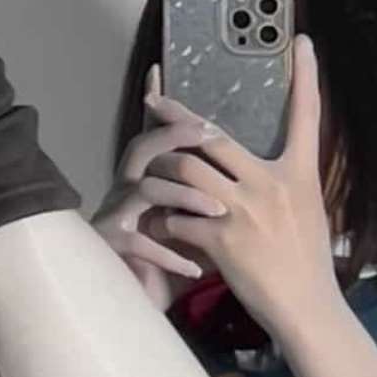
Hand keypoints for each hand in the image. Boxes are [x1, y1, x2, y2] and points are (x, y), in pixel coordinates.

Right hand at [90, 77, 228, 311]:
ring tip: (218, 210)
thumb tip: (262, 168)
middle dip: (175, 137)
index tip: (161, 70)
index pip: (157, 133)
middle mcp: (129, 189)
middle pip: (143, 148)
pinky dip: (170, 254)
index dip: (163, 107)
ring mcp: (119, 216)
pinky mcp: (114, 247)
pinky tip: (196, 267)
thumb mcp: (204, 222)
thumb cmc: (178, 261)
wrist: (149, 306)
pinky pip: (140, 242)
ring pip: (146, 189)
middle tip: (210, 134)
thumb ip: (218, 193)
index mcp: (151, 177)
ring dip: (185, 197)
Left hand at [143, 34, 341, 338]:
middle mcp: (272, 184)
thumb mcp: (308, 209)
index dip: (307, 78)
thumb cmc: (307, 259)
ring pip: (186, 171)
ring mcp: (245, 210)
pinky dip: (166, 219)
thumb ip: (286, 179)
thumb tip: (269, 157)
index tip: (302, 41)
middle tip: (152, 101)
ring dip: (162, 171)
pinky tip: (163, 224)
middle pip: (213, 137)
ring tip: (151, 172)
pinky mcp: (223, 238)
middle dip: (176, 117)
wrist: (306, 306)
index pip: (307, 116)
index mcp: (299, 173)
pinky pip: (179, 217)